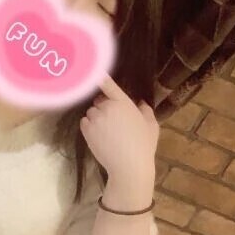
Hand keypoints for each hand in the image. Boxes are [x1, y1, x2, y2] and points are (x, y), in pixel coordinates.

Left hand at [80, 75, 158, 190]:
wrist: (129, 166)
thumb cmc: (143, 146)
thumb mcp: (151, 126)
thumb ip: (146, 111)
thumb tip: (141, 104)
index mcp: (123, 103)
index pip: (108, 84)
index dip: (98, 75)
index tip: (91, 67)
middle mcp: (106, 107)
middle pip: (99, 101)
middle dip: (103, 107)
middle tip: (114, 123)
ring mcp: (95, 119)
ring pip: (91, 112)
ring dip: (96, 118)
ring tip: (108, 133)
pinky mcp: (86, 131)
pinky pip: (84, 122)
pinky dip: (89, 127)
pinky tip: (100, 137)